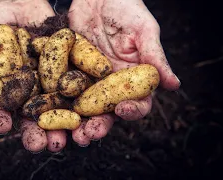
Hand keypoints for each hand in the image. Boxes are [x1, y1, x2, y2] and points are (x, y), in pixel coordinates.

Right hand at [0, 0, 67, 152]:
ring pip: (57, 109)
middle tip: (40, 145)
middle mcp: (29, 92)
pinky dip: (81, 102)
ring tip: (66, 138)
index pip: (1, 111)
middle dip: (35, 133)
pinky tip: (86, 115)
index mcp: (6, 91)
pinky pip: (76, 87)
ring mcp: (50, 84)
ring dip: (62, 126)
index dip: (0, 120)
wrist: (19, 3)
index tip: (1, 127)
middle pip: (32, 118)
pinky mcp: (68, 71)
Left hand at [69, 0, 179, 144]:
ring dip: (75, 123)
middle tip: (87, 136)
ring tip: (68, 135)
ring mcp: (88, 81)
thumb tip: (174, 85)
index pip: (137, 101)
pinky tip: (47, 113)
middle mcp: (110, 85)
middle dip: (98, 125)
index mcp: (132, 78)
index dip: (132, 110)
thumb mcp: (143, 30)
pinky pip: (62, 91)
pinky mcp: (69, 73)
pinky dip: (56, 104)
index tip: (123, 110)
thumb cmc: (126, 8)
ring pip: (83, 108)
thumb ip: (155, 56)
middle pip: (106, 112)